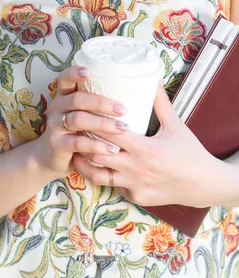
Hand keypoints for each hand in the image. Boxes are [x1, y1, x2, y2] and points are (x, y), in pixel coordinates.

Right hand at [32, 66, 127, 180]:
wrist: (49, 157)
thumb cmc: (74, 131)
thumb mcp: (80, 114)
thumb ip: (95, 104)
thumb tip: (136, 92)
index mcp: (63, 96)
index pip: (65, 78)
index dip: (74, 73)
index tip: (89, 71)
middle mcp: (57, 107)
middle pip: (77, 99)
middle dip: (102, 103)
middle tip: (123, 110)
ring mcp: (55, 126)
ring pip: (78, 120)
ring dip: (103, 124)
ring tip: (123, 128)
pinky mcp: (57, 144)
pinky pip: (78, 143)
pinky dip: (96, 146)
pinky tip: (112, 149)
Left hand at [72, 83, 223, 207]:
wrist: (203, 185)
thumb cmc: (190, 153)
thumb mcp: (175, 125)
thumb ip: (160, 103)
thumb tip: (151, 80)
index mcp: (143, 148)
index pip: (108, 133)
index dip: (93, 121)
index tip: (82, 111)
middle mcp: (135, 168)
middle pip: (96, 153)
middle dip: (82, 141)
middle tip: (73, 129)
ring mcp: (133, 185)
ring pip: (98, 174)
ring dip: (85, 162)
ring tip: (75, 149)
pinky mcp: (135, 197)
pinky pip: (113, 186)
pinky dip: (104, 175)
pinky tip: (97, 165)